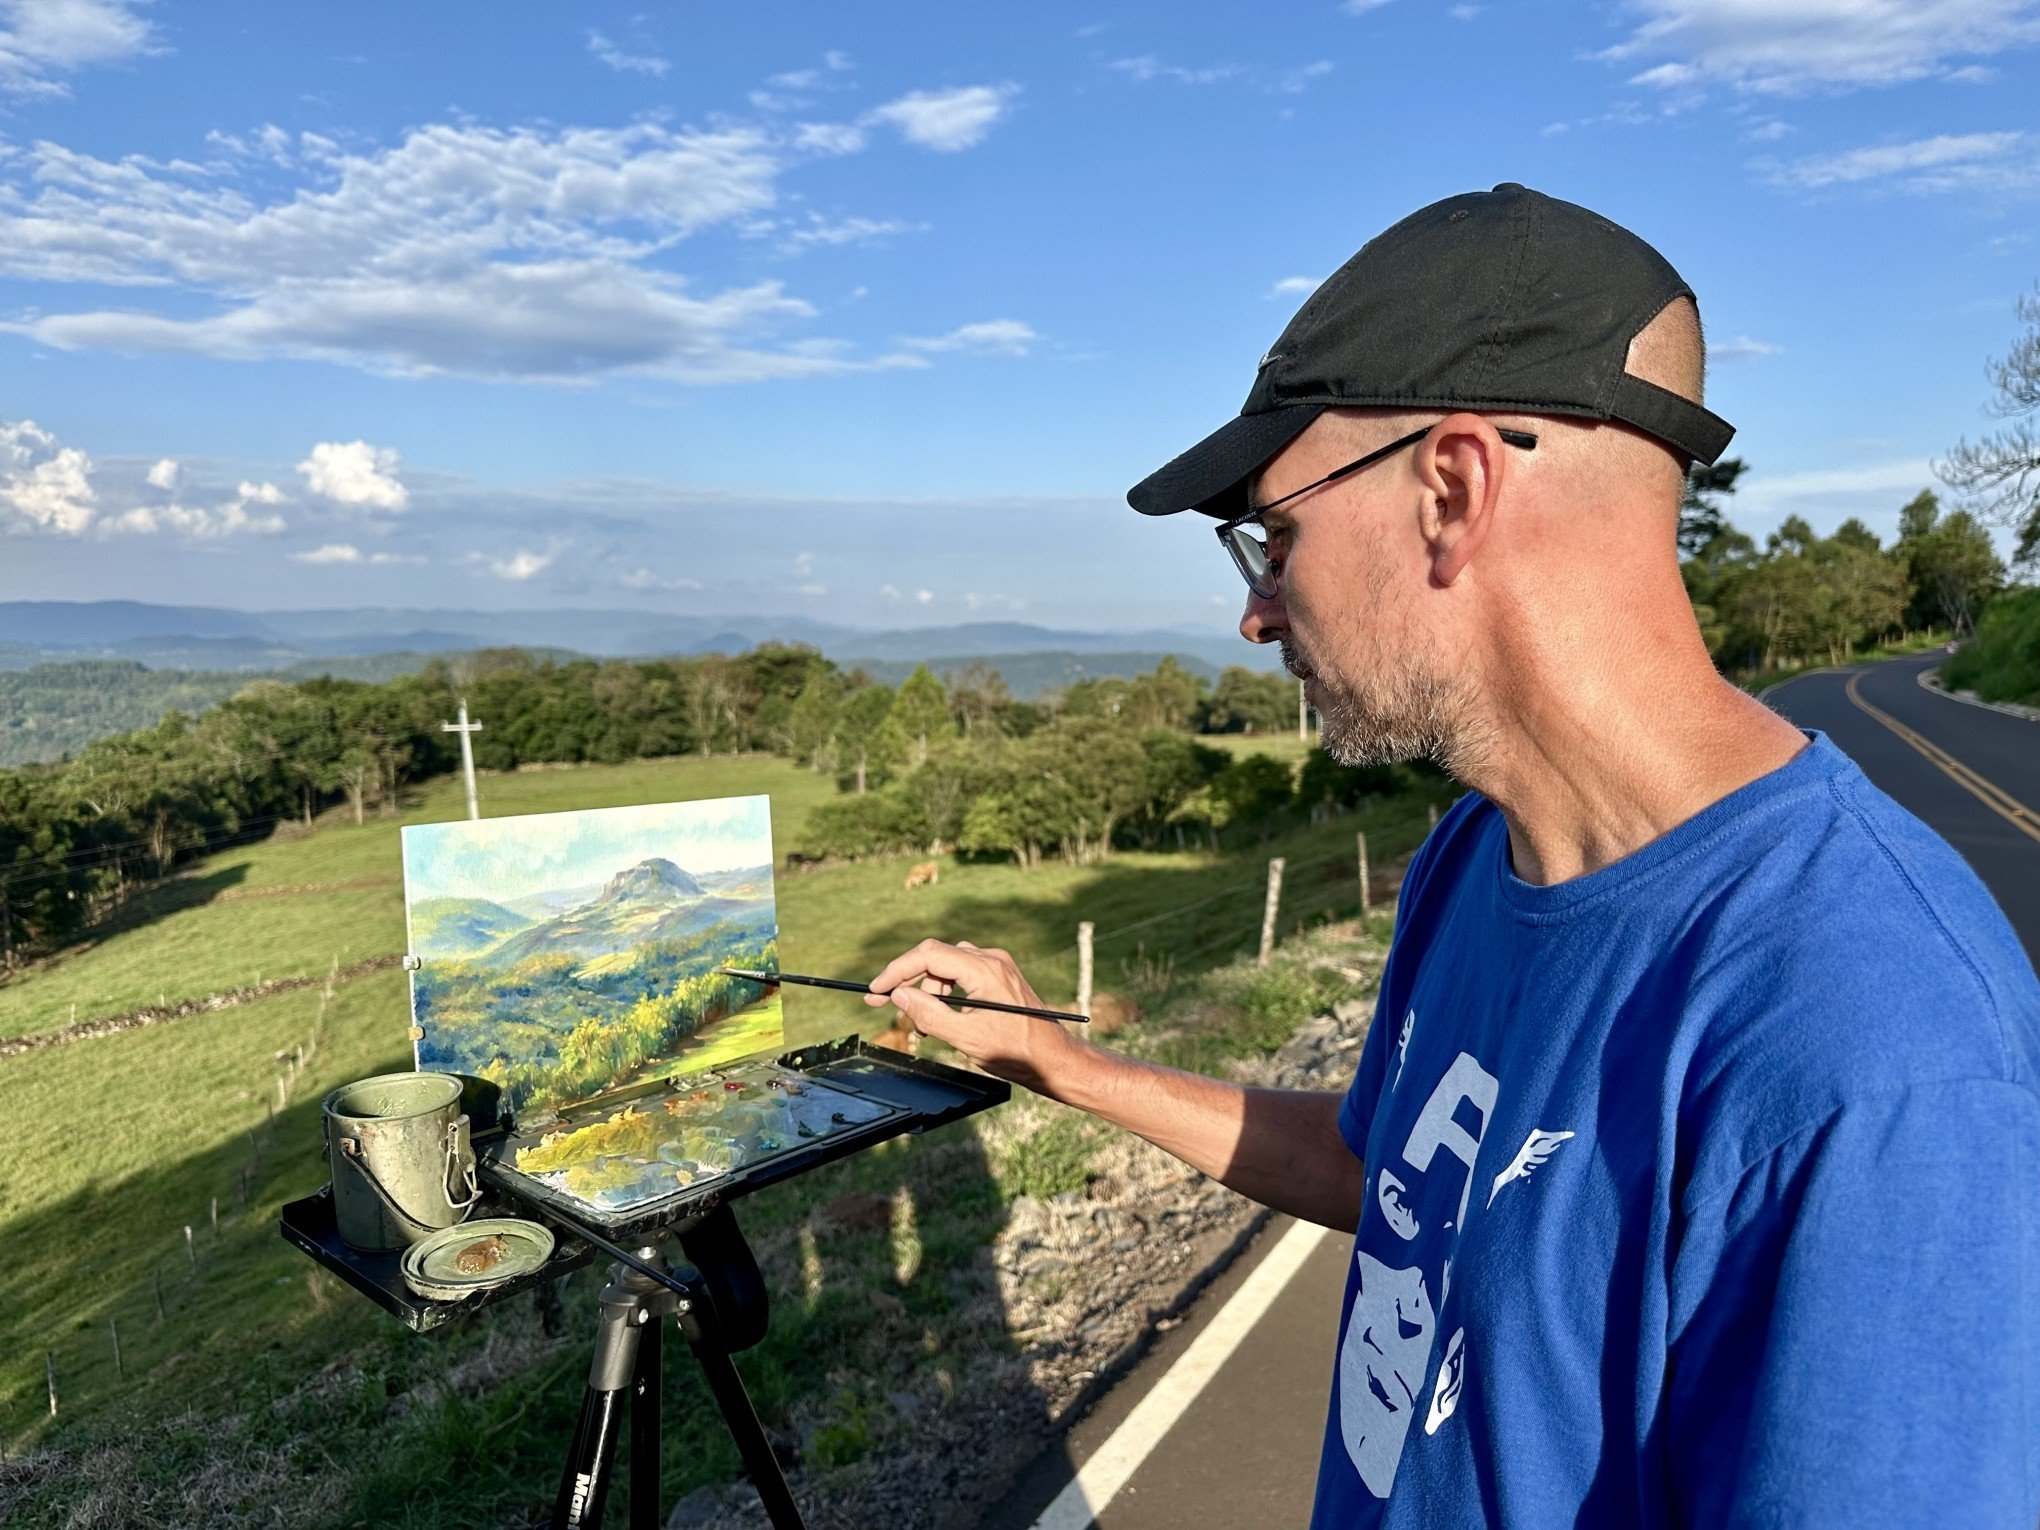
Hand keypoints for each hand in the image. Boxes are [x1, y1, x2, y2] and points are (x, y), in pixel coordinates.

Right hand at [864, 939, 1083, 1093]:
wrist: (1054, 1059)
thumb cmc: (1017, 1052)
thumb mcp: (966, 1038)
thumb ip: (930, 1014)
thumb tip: (899, 995)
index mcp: (986, 970)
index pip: (929, 955)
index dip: (897, 971)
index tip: (876, 989)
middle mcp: (992, 960)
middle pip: (935, 957)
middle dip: (908, 980)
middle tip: (881, 1002)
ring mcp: (998, 966)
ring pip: (946, 967)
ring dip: (927, 992)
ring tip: (922, 1027)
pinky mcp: (1000, 977)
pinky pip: (962, 974)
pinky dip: (945, 994)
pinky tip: (940, 1020)